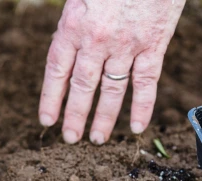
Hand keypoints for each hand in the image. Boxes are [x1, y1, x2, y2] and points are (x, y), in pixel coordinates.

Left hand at [38, 0, 185, 144]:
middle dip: (75, 116)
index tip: (47, 120)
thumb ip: (73, 20)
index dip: (51, 98)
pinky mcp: (154, 44)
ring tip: (97, 139)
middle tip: (70, 138)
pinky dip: (143, 106)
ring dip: (104, 118)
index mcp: (74, 23)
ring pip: (112, 90)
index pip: (57, 69)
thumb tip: (66, 47)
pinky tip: (138, 127)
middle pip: (82, 86)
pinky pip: (147, 82)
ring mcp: (127, 44)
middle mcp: (97, 39)